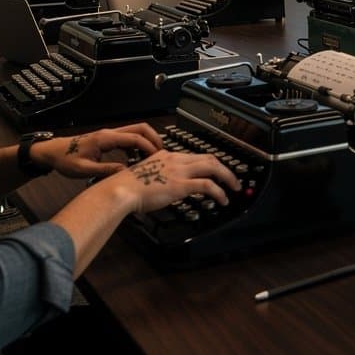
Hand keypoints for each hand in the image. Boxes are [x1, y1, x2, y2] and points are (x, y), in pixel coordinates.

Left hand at [36, 122, 163, 179]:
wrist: (51, 152)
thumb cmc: (65, 159)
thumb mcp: (84, 169)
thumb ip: (106, 170)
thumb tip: (126, 173)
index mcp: (105, 138)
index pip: (134, 138)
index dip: (148, 147)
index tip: (157, 157)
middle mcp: (110, 133)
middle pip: (140, 128)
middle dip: (154, 139)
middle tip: (161, 154)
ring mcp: (109, 135)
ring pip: (136, 131)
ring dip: (147, 141)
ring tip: (152, 157)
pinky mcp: (108, 139)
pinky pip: (129, 138)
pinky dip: (138, 145)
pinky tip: (137, 159)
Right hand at [109, 150, 240, 213]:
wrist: (120, 190)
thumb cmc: (127, 187)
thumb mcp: (147, 175)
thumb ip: (160, 177)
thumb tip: (168, 187)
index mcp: (167, 155)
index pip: (196, 155)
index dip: (211, 163)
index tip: (218, 170)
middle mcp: (176, 159)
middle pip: (209, 158)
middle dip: (225, 168)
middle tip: (233, 179)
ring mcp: (179, 171)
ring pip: (213, 167)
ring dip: (228, 178)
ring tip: (234, 188)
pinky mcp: (180, 184)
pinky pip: (208, 185)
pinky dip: (220, 191)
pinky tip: (223, 199)